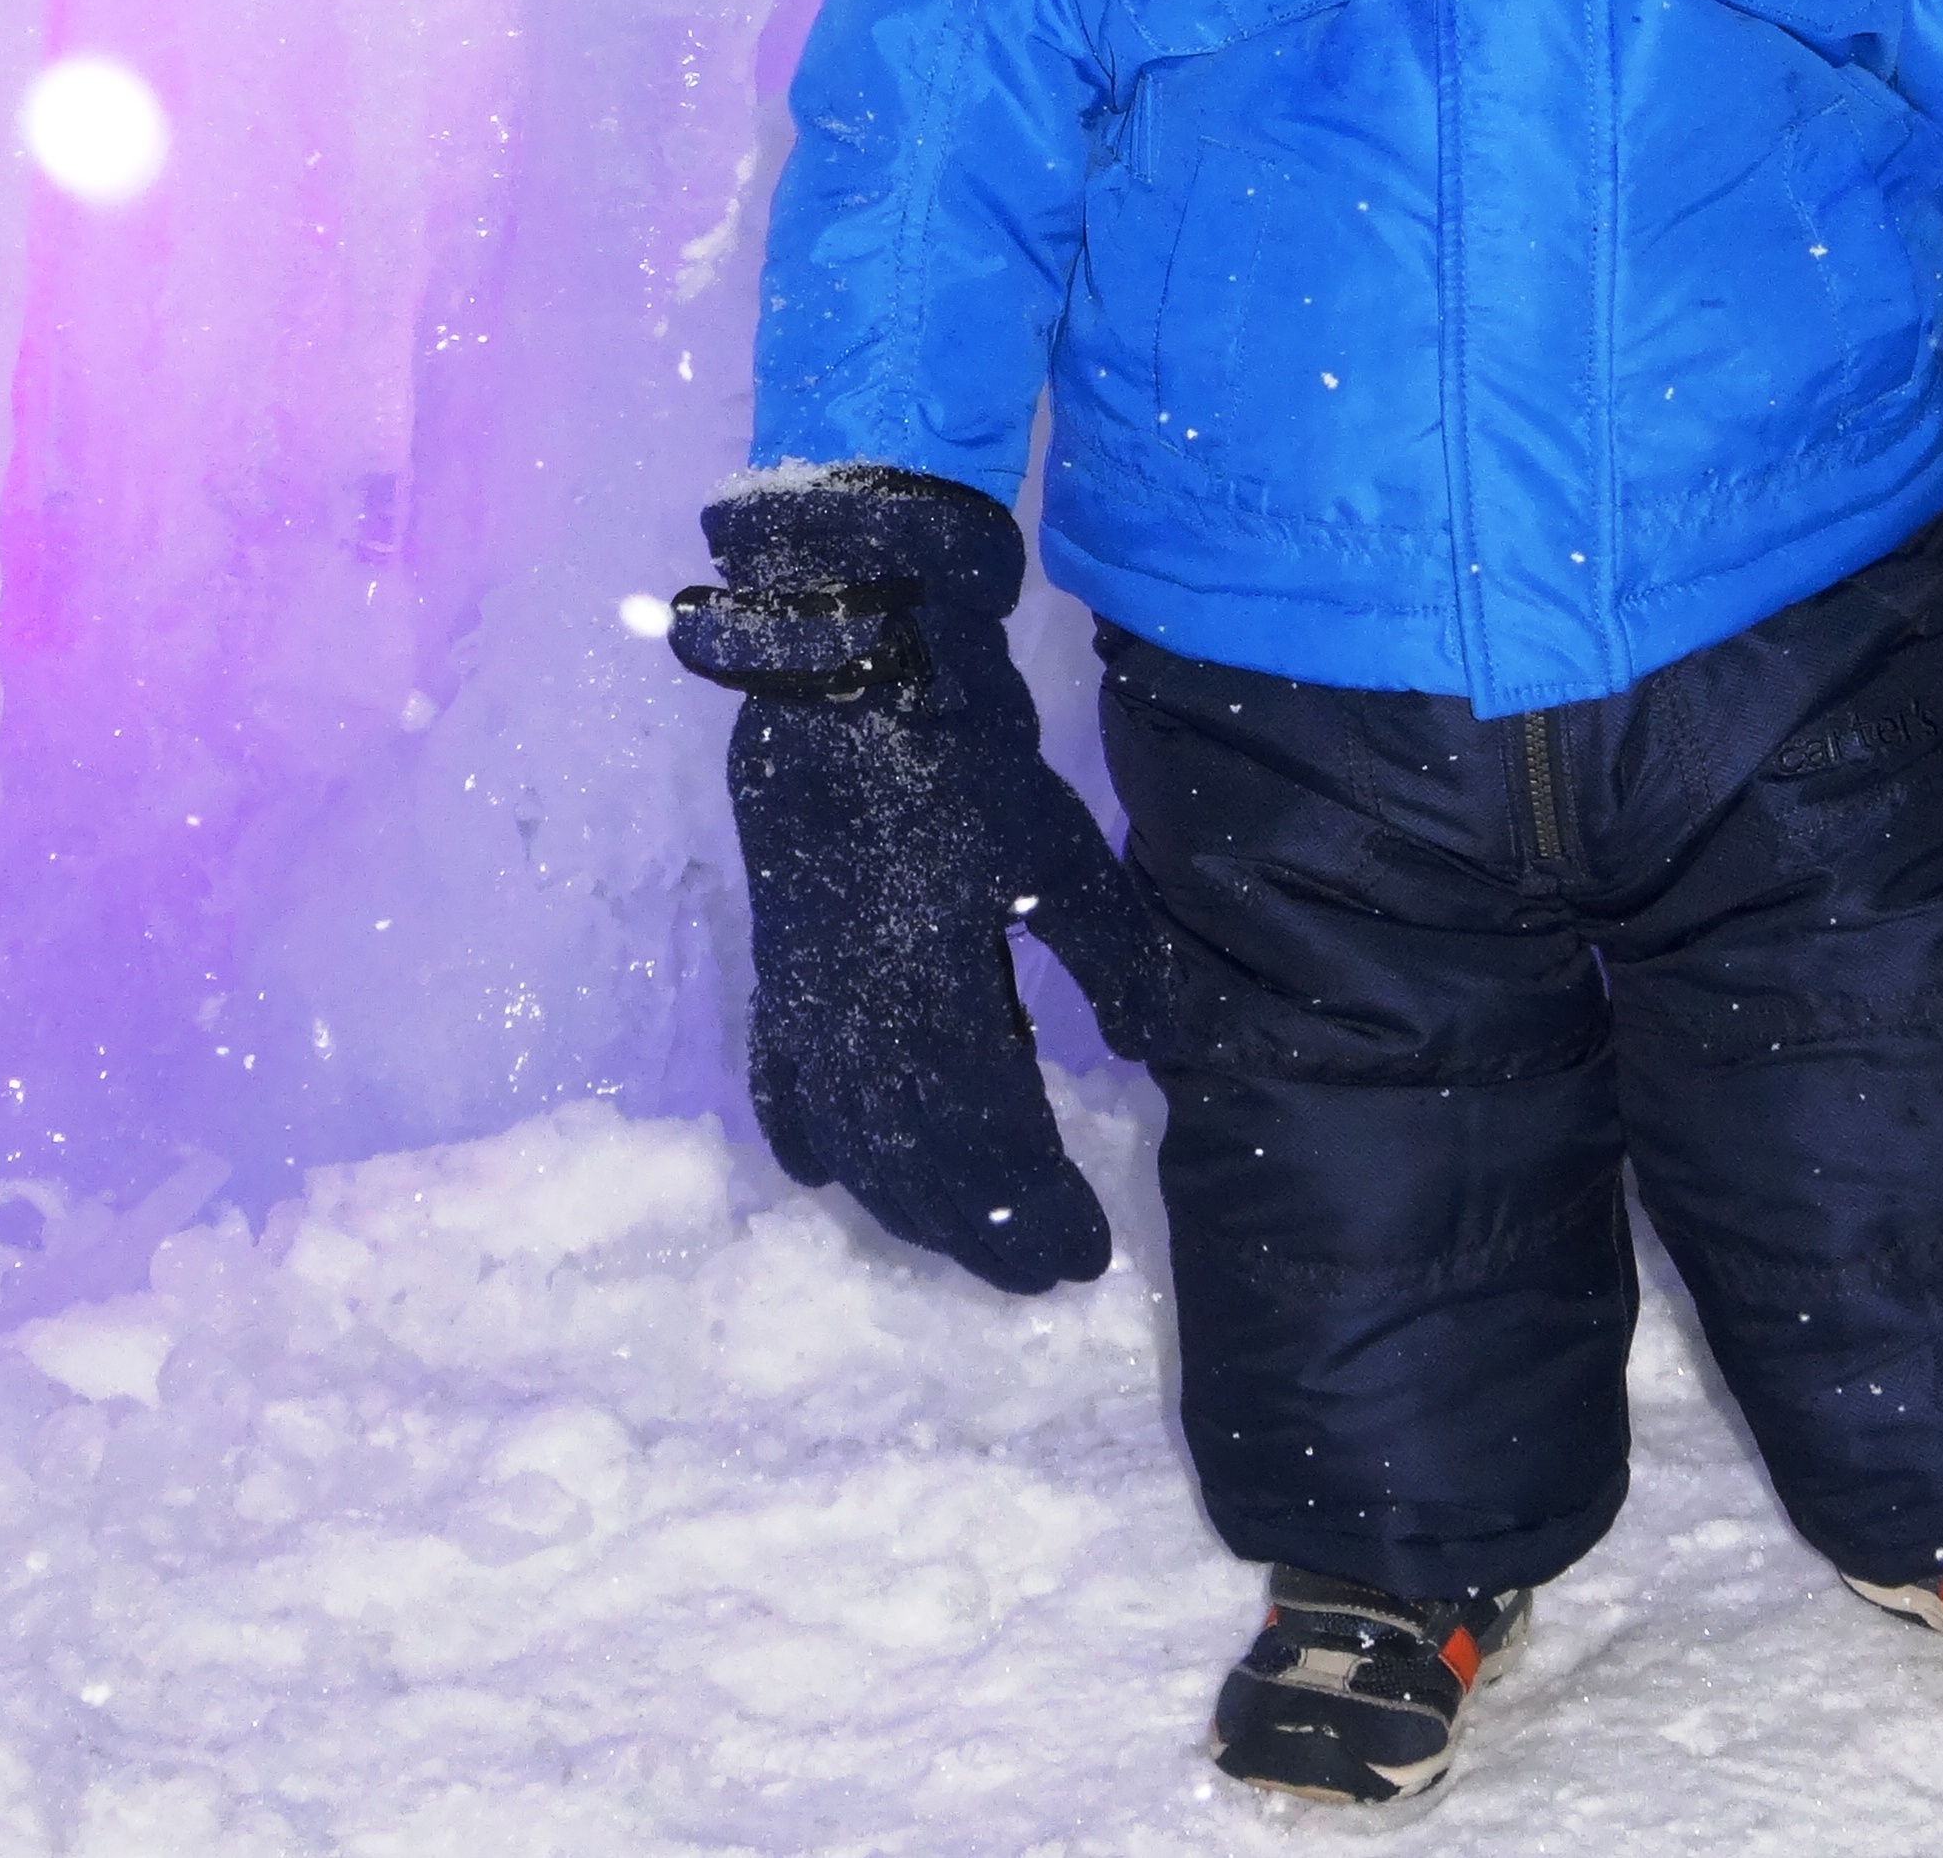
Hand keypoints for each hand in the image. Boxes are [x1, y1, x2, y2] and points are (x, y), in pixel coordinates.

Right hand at [676, 468, 1159, 1288]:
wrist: (844, 671)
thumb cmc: (964, 754)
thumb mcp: (1058, 854)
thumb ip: (1113, 960)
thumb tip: (1162, 1049)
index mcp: (932, 993)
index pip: (984, 1140)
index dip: (1029, 1210)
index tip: (1077, 1257)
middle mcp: (856, 1014)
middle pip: (911, 1159)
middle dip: (975, 1227)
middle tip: (1035, 1271)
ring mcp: (804, 993)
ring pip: (849, 1133)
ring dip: (905, 1197)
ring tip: (962, 1238)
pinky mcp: (780, 962)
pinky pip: (785, 1074)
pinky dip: (808, 1130)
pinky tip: (826, 1174)